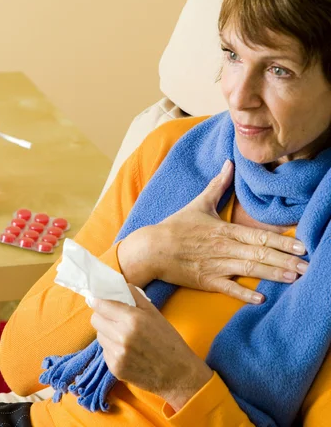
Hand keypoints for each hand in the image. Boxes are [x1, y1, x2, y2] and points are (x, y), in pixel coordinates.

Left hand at [90, 284, 212, 410]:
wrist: (177, 374)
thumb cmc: (168, 340)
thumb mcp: (154, 313)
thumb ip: (135, 296)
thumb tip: (119, 285)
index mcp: (132, 319)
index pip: (101, 305)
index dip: (98, 300)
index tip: (97, 299)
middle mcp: (121, 336)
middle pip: (95, 320)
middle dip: (102, 315)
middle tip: (113, 317)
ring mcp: (117, 354)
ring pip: (99, 335)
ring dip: (106, 332)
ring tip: (122, 334)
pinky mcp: (115, 369)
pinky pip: (105, 351)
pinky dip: (112, 348)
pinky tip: (126, 349)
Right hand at [119, 160, 308, 303]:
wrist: (152, 248)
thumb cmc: (176, 226)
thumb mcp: (199, 203)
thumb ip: (218, 184)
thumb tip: (229, 163)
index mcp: (225, 230)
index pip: (259, 236)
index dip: (282, 241)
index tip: (301, 246)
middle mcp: (224, 248)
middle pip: (260, 254)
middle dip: (286, 261)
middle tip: (308, 267)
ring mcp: (216, 266)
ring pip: (250, 271)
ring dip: (273, 274)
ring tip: (294, 278)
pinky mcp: (207, 281)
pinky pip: (229, 289)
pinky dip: (244, 295)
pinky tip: (261, 299)